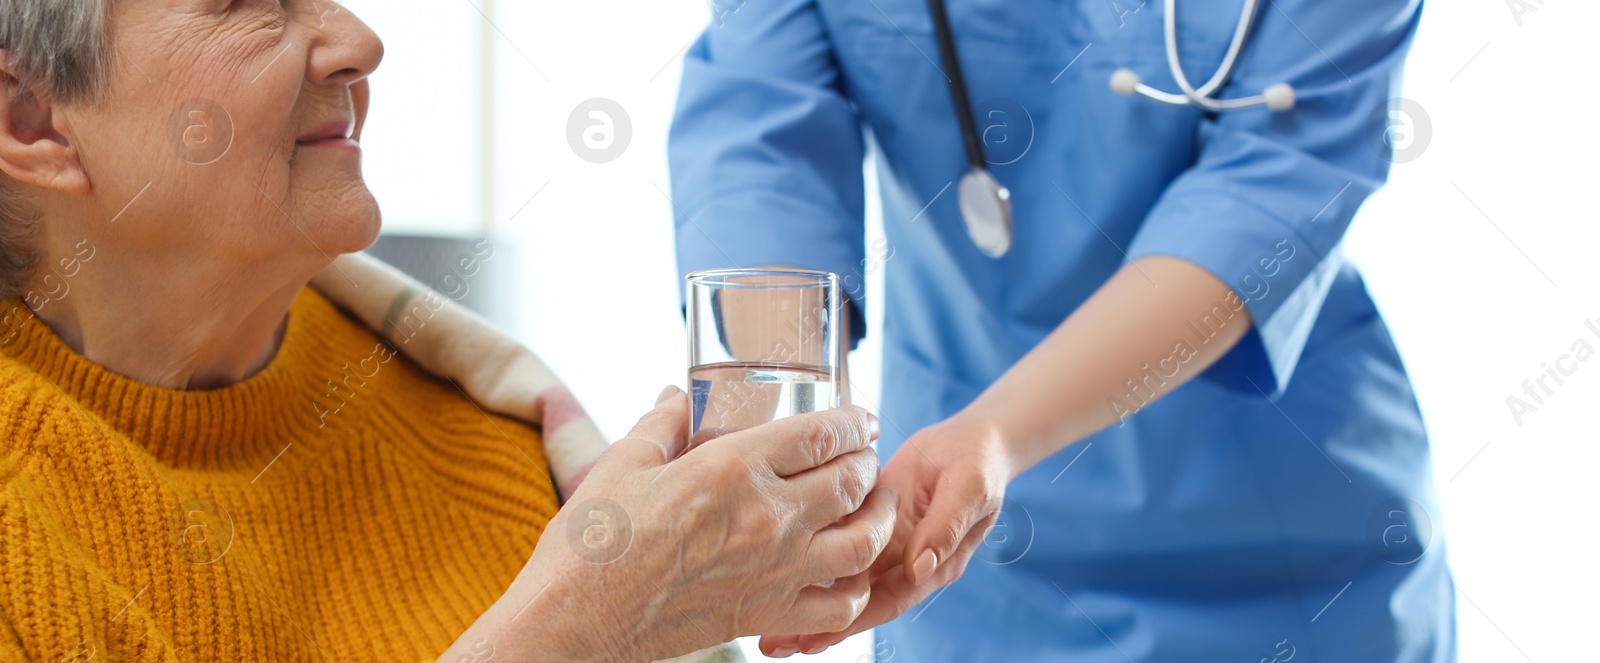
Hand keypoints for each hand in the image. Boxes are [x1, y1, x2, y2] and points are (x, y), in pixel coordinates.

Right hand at [440, 386, 896, 661]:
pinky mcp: (767, 615)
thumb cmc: (594, 542)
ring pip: (864, 542)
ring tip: (875, 508)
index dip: (854, 422)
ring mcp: (775, 571)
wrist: (577, 618)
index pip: (823, 434)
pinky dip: (855, 588)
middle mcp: (768, 518)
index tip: (862, 420)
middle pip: (853, 482)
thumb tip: (676, 396)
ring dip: (879, 520)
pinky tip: (846, 574)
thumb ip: (663, 425)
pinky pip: (840, 607)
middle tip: (864, 458)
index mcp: (734, 469)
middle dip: (867, 463)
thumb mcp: (624, 464)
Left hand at [757, 412, 1011, 656]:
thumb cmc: (976, 463)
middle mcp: (904, 562)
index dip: (850, 622)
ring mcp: (885, 544)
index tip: (813, 641)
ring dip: (807, 598)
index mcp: (931, 563)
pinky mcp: (871, 521)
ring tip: (767, 626)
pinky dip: (811, 558)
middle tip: (775, 645)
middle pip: (857, 601)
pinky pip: (838, 543)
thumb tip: (921, 567)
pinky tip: (779, 568)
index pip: (887, 602)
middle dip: (817, 625)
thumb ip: (945, 528)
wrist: (973, 440)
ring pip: (842, 578)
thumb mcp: (968, 489)